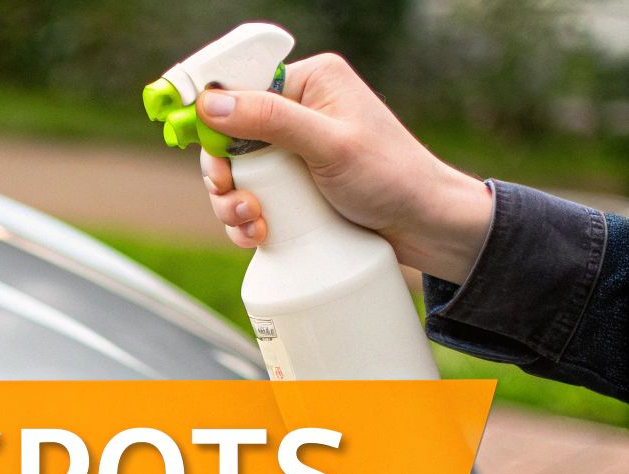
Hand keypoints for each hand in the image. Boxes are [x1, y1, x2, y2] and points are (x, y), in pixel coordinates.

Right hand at [197, 53, 493, 283]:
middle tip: (230, 194)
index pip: (240, 87)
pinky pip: (249, 196)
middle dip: (223, 173)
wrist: (424, 226)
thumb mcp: (328, 145)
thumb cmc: (391, 177)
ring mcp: (294, 150)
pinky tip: (258, 234)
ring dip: (231, 202)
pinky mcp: (292, 184)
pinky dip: (244, 219)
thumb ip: (271, 120)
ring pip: (234, 171)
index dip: (212, 118)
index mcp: (311, 81)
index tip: (206, 150)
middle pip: (227, 135)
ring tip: (252, 222)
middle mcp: (299, 110)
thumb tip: (211, 103)